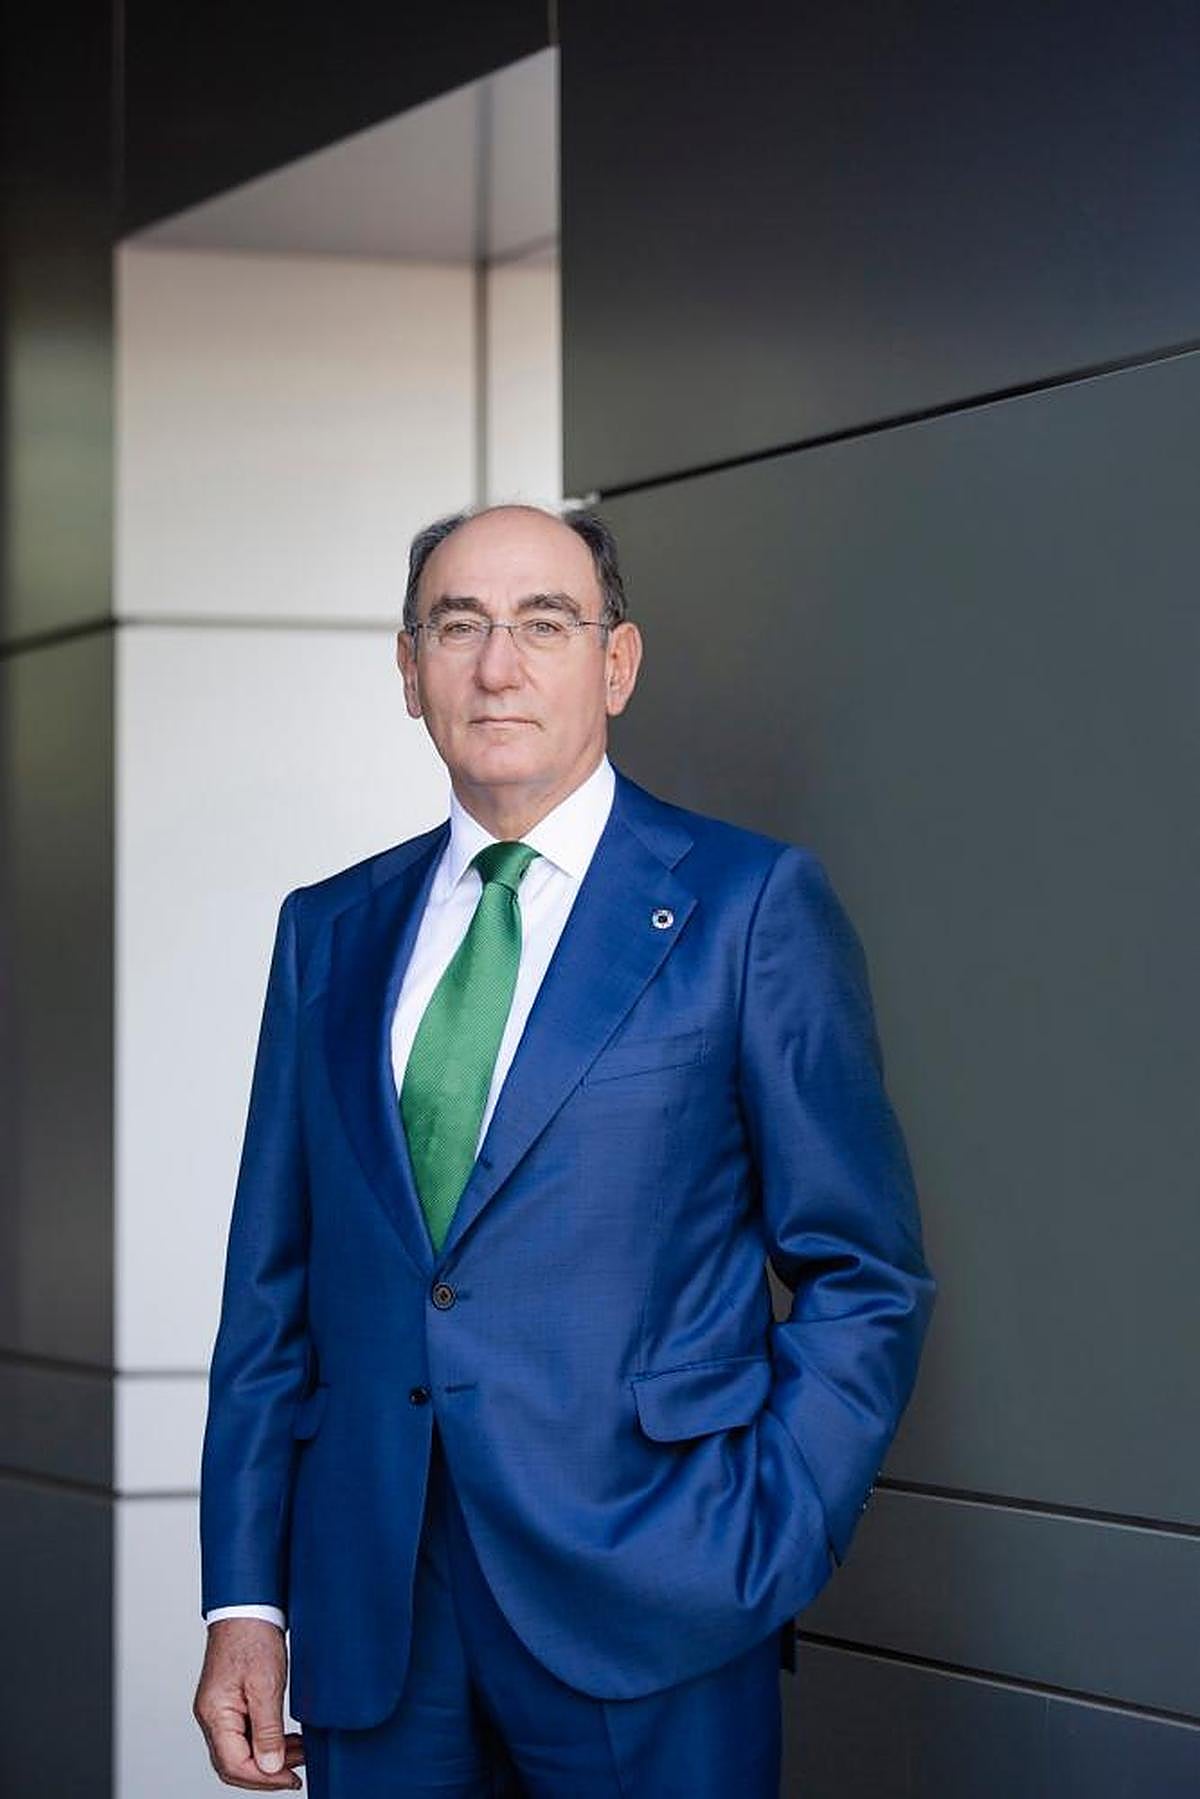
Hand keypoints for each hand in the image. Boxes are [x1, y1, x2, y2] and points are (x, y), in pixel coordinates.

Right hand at [193, 1618, 304, 1789]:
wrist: (248, 1607)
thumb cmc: (253, 1637)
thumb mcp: (266, 1684)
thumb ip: (267, 1729)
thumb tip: (270, 1766)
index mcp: (215, 1713)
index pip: (234, 1765)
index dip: (264, 1779)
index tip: (291, 1779)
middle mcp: (212, 1716)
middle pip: (233, 1765)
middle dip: (265, 1774)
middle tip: (295, 1774)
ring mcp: (219, 1711)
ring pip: (239, 1752)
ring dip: (268, 1759)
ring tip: (299, 1755)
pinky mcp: (230, 1703)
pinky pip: (243, 1736)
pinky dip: (265, 1743)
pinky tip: (287, 1742)